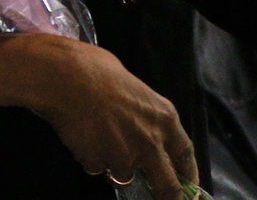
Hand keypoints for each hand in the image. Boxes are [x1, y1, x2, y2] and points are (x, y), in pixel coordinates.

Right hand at [0, 35, 197, 198]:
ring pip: (123, 173)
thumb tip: (138, 120)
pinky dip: (91, 156)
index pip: (185, 154)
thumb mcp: (134, 86)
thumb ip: (143, 112)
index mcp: (164, 117)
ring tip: (99, 132)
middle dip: (167, 196)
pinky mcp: (99, 165)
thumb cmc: (99, 69)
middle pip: (166, 184)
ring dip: (114, 163)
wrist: (68, 76)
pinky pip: (96, 166)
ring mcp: (124, 157)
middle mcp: (150, 141)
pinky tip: (83, 132)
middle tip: (164, 198)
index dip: (189, 174)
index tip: (189, 186)